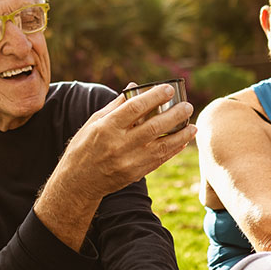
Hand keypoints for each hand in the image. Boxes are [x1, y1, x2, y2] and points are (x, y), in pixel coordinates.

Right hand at [54, 82, 196, 199]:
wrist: (78, 181)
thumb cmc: (85, 147)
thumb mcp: (94, 122)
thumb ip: (116, 106)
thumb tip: (135, 88)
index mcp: (106, 127)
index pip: (135, 107)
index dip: (154, 96)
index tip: (169, 89)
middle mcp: (118, 144)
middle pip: (153, 127)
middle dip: (174, 115)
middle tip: (187, 106)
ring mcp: (128, 161)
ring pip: (161, 146)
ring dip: (180, 135)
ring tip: (192, 126)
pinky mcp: (135, 174)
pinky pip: (159, 160)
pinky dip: (173, 150)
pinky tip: (183, 141)